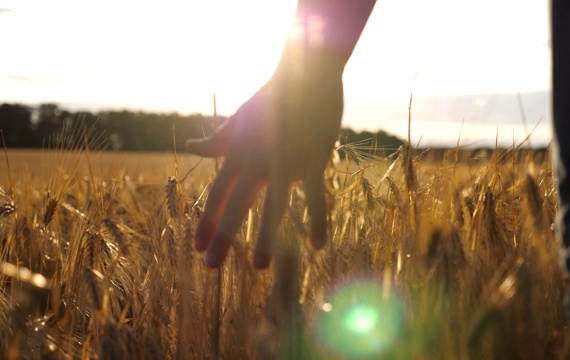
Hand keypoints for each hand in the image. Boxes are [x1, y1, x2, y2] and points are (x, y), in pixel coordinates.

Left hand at [186, 64, 343, 268]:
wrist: (305, 72)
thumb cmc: (273, 96)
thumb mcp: (240, 118)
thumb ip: (218, 138)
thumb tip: (192, 146)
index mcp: (238, 152)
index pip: (216, 194)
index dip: (205, 221)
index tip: (195, 246)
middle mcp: (256, 161)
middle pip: (234, 206)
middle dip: (221, 238)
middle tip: (210, 267)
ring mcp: (284, 162)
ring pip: (272, 207)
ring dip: (264, 238)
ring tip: (257, 267)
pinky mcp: (312, 160)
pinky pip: (314, 197)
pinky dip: (317, 222)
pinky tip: (317, 247)